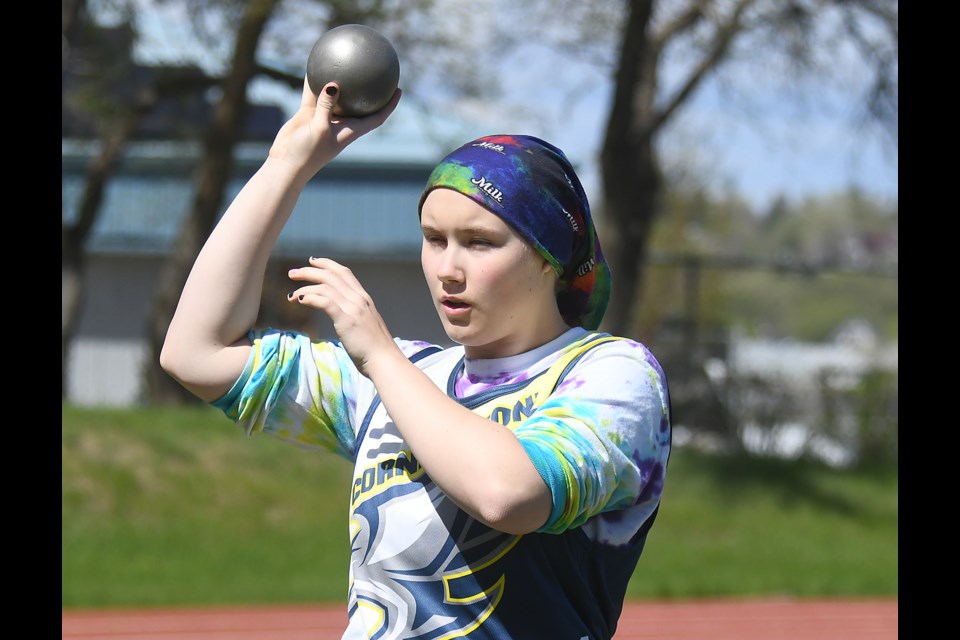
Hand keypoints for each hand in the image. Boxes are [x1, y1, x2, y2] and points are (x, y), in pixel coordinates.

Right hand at [269, 76, 401, 180]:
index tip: (399, 90)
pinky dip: (314, 81)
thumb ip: (327, 106)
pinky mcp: (309, 114)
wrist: (286, 163)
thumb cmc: (307, 153)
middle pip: (360, 104)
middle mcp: (341, 123)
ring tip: (345, 62)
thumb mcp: (319, 129)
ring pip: (336, 95)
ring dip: (341, 81)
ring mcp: (324, 118)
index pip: (377, 117)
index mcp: (351, 130)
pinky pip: (314, 93)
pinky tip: (314, 65)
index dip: (390, 105)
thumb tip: (334, 84)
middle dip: (369, 90)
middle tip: (376, 70)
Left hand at [287, 257, 399, 374]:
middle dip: (309, 271)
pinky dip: (310, 297)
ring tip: (290, 295)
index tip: (312, 262)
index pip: (344, 273)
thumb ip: (355, 315)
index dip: (327, 264)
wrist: (384, 360)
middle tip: (292, 273)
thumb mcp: (365, 325)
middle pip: (331, 275)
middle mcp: (359, 299)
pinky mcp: (347, 319)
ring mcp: (354, 308)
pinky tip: (300, 300)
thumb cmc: (374, 349)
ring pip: (326, 286)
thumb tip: (342, 316)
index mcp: (364, 298)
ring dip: (305, 287)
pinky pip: (325, 301)